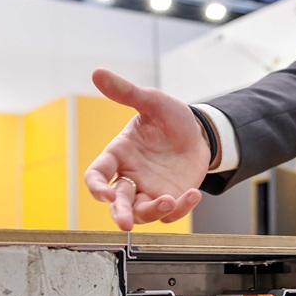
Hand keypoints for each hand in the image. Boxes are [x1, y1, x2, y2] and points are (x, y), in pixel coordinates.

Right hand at [84, 68, 208, 230]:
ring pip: (142, 213)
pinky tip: (193, 194)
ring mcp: (149, 190)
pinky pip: (171, 214)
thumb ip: (126, 92)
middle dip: (119, 214)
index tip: (105, 194)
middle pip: (117, 203)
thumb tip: (97, 72)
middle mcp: (130, 176)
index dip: (96, 187)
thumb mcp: (151, 101)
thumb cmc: (170, 117)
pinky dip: (181, 209)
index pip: (97, 174)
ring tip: (169, 200)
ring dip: (152, 212)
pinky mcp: (170, 198)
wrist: (199, 131)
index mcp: (119, 154)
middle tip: (125, 224)